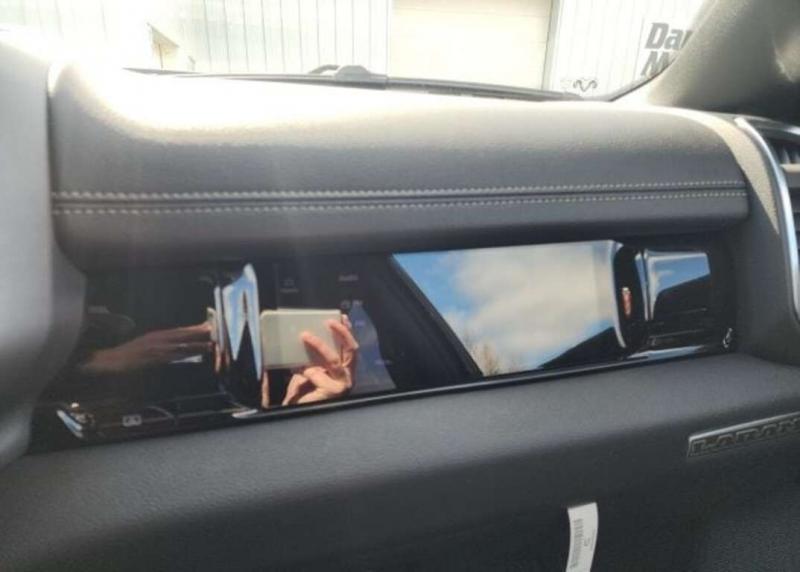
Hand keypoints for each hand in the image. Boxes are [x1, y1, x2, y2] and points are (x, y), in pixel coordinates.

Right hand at [78, 322, 212, 375]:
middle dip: (199, 333)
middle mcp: (158, 339)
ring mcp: (156, 349)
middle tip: (214, 330)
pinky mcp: (153, 358)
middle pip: (183, 335)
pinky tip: (192, 355)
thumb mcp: (147, 344)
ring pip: (180, 346)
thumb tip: (179, 344)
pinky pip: (172, 356)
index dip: (195, 329)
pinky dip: (184, 354)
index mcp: (158, 335)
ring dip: (196, 344)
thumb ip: (163, 343)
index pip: (180, 331)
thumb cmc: (130, 354)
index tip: (208, 325)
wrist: (112, 360)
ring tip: (210, 344)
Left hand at [260, 316, 357, 407]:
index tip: (341, 316)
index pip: (349, 348)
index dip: (347, 331)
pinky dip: (307, 370)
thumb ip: (310, 358)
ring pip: (334, 360)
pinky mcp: (332, 392)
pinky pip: (318, 374)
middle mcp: (346, 378)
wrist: (296, 413)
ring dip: (319, 345)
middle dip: (342, 333)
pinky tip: (298, 371)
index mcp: (343, 371)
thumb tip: (306, 336)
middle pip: (351, 351)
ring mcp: (342, 386)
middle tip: (329, 321)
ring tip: (305, 336)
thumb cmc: (302, 394)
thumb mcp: (306, 370)